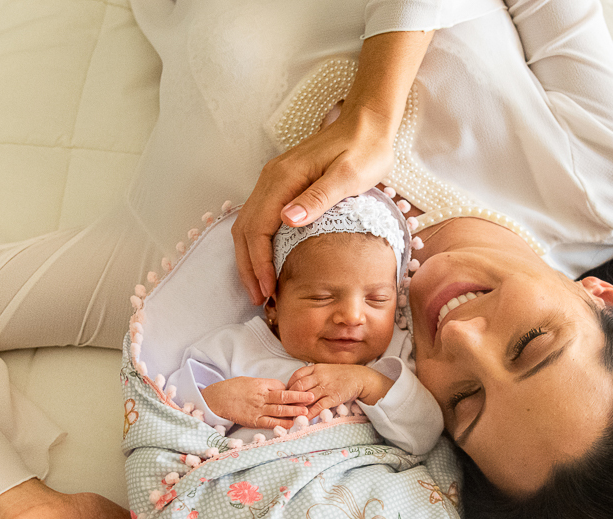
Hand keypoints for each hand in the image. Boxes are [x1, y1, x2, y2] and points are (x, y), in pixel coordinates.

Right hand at [201, 376, 314, 428]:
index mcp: (260, 384)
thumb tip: (282, 389)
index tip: (304, 390)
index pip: (280, 386)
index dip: (292, 389)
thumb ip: (266, 385)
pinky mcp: (253, 421)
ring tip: (306, 411)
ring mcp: (257, 409)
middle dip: (299, 397)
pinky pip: (269, 423)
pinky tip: (291, 424)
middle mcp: (260, 396)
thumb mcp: (250, 381)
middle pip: (282, 397)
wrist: (216, 399)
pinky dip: (281, 424)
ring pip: (278, 410)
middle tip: (312, 396)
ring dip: (293, 411)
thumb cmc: (233, 388)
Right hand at [231, 29, 433, 304]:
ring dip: (249, 258)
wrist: (367, 125)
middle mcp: (271, 179)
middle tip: (260, 300)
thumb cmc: (364, 151)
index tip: (268, 290)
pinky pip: (258, 219)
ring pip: (248, 225)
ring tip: (260, 288)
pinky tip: (267, 263)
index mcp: (283, 178)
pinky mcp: (282, 185)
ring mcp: (273, 181)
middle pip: (246, 230)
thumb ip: (318, 198)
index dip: (260, 263)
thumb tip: (286, 220)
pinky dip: (257, 245)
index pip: (259, 228)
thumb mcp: (348, 176)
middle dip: (249, 267)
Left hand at [287, 364, 393, 418]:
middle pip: (298, 386)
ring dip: (297, 406)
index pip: (297, 375)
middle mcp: (319, 376)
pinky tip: (305, 418)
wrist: (361, 377)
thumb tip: (299, 384)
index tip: (285, 393)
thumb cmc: (342, 375)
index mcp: (316, 368)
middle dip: (290, 397)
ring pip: (306, 396)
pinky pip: (318, 406)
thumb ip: (313, 375)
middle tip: (285, 406)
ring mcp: (326, 387)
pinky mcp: (333, 397)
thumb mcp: (326, 370)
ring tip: (291, 414)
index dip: (289, 385)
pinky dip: (310, 413)